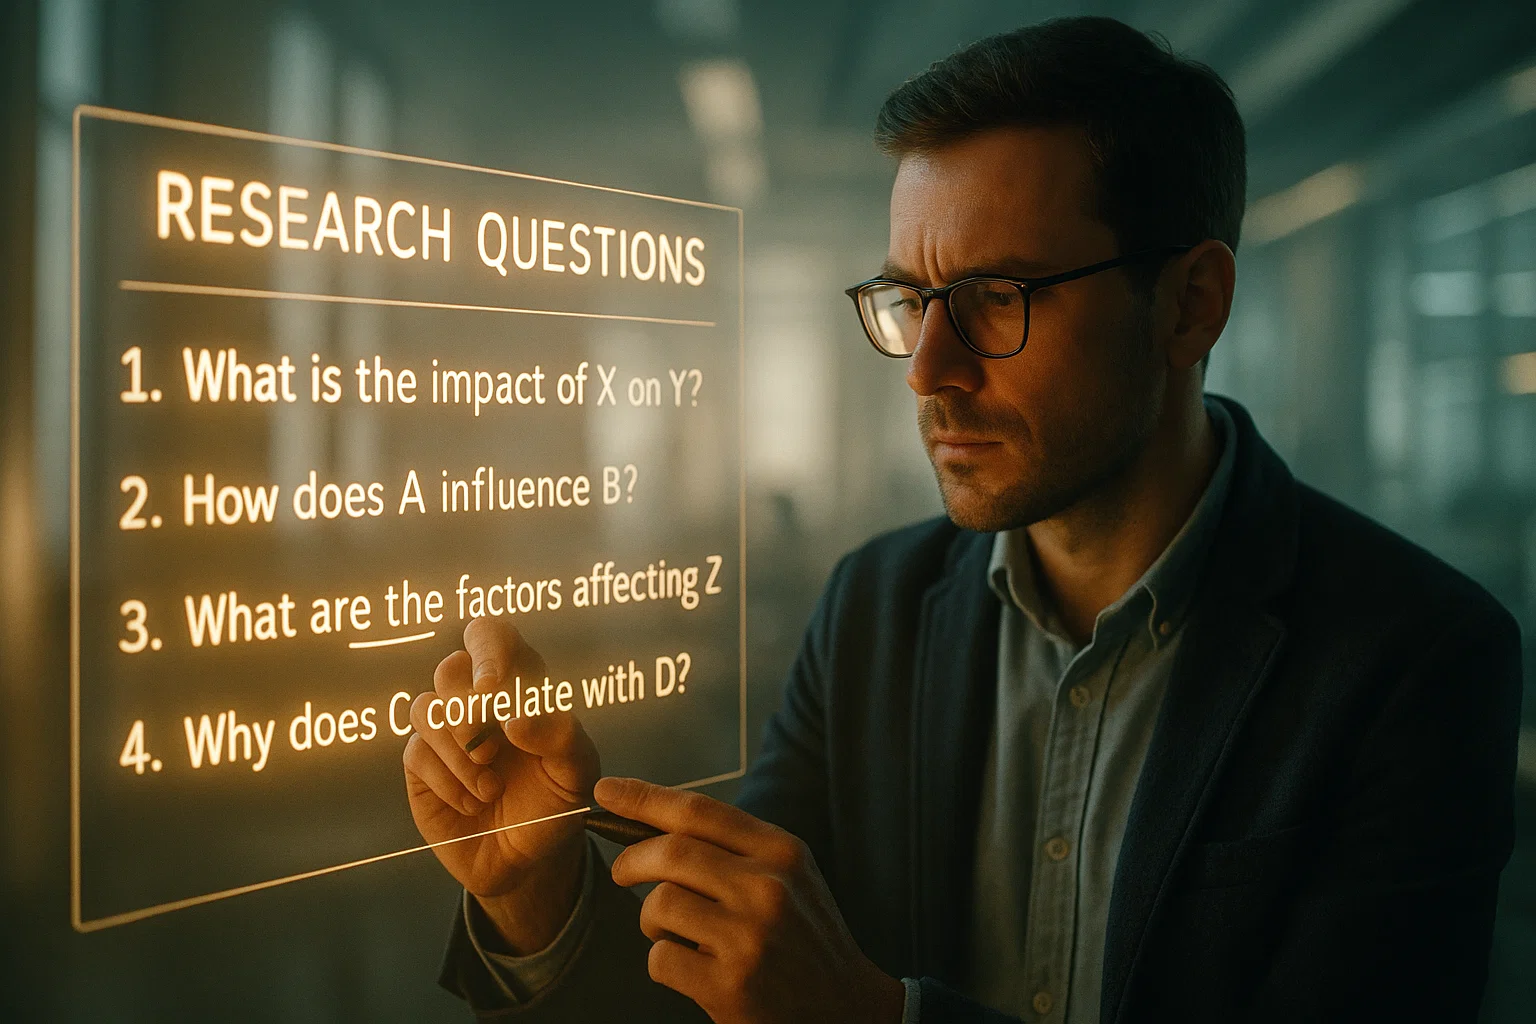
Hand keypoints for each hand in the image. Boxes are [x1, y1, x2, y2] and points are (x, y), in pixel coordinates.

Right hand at [402, 617, 599, 952]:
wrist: (528, 859)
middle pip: (449, 668)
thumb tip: (516, 717)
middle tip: (490, 750)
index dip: (487, 650)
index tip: (493, 689)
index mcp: (519, 685)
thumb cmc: (557, 802)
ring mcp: (446, 731)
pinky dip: (448, 781)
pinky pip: (417, 753)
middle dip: (468, 711)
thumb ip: (561, 737)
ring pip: (427, 709)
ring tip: (491, 788)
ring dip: (459, 753)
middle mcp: (478, 701)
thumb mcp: (577, 772)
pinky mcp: (422, 764)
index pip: (493, 636)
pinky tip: (474, 802)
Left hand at [600, 777, 903, 1023]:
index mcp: (781, 852)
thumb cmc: (804, 934)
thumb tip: (654, 822)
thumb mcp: (788, 874)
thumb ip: (733, 847)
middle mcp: (767, 888)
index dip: (644, 796)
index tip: (607, 791)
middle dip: (631, 860)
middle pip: (669, 853)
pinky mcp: (730, 985)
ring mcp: (749, 938)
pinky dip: (662, 961)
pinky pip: (661, 958)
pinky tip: (688, 966)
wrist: (844, 1006)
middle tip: (622, 871)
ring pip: (659, 905)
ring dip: (650, 920)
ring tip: (671, 931)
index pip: (698, 811)